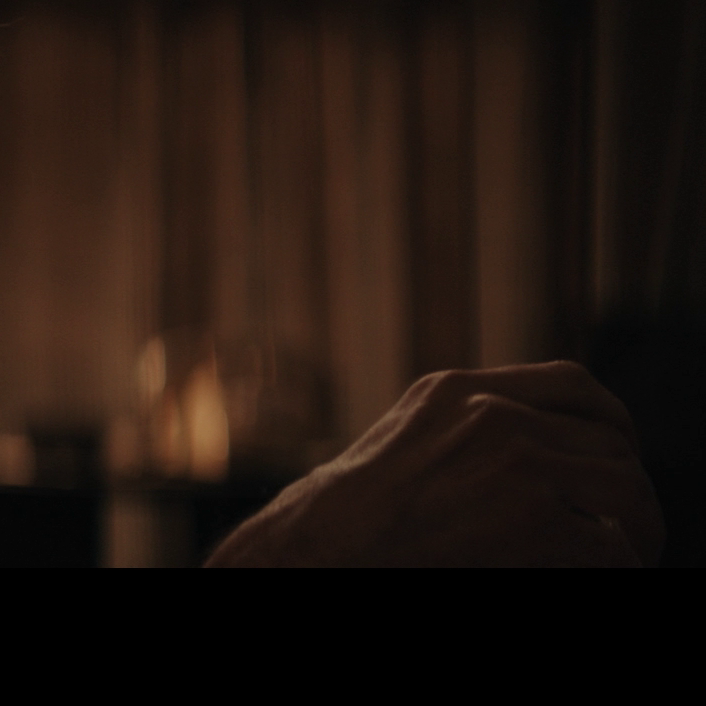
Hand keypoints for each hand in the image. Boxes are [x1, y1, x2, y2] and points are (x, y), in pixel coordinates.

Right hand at [206, 361, 663, 566]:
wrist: (320, 551)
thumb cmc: (346, 521)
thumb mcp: (403, 446)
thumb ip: (464, 432)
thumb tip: (536, 449)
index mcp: (455, 390)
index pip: (572, 384)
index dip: (611, 422)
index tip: (617, 454)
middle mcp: (491, 414)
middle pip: (608, 439)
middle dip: (624, 486)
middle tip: (627, 524)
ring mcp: (516, 465)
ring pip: (625, 488)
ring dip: (635, 527)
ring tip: (626, 552)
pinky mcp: (534, 523)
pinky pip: (611, 547)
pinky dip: (618, 565)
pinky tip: (600, 572)